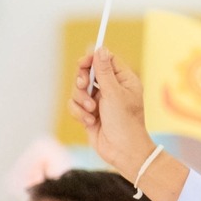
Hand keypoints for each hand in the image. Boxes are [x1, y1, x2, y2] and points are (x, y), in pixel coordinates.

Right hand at [67, 49, 154, 177]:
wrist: (122, 151)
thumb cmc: (125, 122)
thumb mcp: (114, 94)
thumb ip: (104, 71)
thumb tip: (100, 48)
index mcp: (124, 80)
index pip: (105, 60)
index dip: (92, 59)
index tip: (83, 62)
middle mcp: (111, 88)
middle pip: (87, 73)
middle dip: (82, 81)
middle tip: (83, 86)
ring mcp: (99, 101)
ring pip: (78, 90)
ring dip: (81, 100)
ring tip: (91, 112)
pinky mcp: (89, 113)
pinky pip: (75, 105)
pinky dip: (79, 113)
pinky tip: (90, 122)